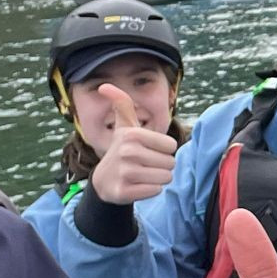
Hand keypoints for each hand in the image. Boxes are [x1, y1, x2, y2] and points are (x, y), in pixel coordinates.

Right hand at [89, 86, 178, 203]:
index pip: (172, 146)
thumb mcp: (124, 126)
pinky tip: (138, 185)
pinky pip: (155, 191)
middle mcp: (127, 152)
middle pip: (170, 163)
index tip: (148, 150)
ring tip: (143, 174)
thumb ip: (122, 104)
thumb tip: (104, 85)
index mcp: (132, 134)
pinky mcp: (123, 191)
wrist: (104, 180)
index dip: (164, 150)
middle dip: (162, 166)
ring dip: (158, 179)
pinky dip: (151, 190)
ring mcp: (124, 173)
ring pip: (165, 178)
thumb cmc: (122, 149)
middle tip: (146, 164)